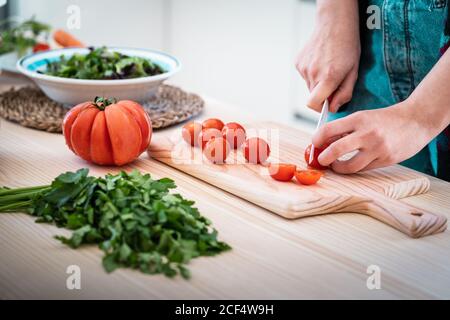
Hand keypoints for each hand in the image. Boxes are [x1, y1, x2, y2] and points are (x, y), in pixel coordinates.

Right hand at [296, 1, 359, 111]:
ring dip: (318, 82)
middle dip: (322, 94)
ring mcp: (303, 68)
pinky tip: (321, 62)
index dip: (320, 108)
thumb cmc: (347, 46)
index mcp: (328, 77)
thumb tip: (334, 108)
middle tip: (334, 81)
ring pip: (309, 86)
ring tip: (328, 67)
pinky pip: (305, 76)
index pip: (313, 104)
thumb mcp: (353, 72)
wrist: (334, 24)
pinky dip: (312, 73)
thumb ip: (344, 93)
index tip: (328, 104)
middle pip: (313, 96)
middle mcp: (313, 74)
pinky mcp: (298, 63)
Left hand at [311, 101, 441, 173]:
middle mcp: (367, 134)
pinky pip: (364, 169)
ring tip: (335, 165)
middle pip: (336, 150)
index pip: (329, 130)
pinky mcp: (386, 160)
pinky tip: (352, 164)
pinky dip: (354, 168)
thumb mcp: (364, 117)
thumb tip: (324, 142)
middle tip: (321, 160)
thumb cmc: (385, 119)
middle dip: (323, 158)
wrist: (417, 120)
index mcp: (359, 119)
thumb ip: (345, 129)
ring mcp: (377, 148)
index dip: (317, 139)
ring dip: (338, 168)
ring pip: (350, 166)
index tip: (315, 144)